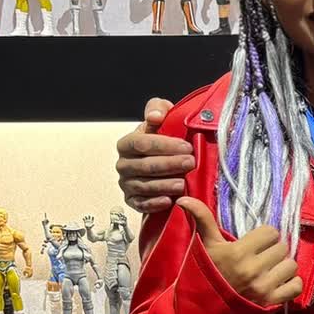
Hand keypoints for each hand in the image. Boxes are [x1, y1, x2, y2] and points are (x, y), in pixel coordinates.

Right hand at [116, 97, 190, 213]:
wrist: (163, 164)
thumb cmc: (163, 139)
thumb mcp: (162, 118)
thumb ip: (158, 109)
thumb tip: (155, 116)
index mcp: (127, 144)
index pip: (141, 143)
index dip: (164, 145)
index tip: (186, 146)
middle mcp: (123, 164)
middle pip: (145, 166)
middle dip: (170, 164)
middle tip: (190, 163)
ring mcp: (127, 184)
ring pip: (144, 186)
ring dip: (164, 185)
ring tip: (183, 183)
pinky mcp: (132, 201)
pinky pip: (141, 204)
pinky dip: (154, 204)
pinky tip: (168, 201)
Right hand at [178, 198, 301, 307]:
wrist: (202, 310)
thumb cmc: (206, 274)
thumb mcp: (206, 246)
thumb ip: (202, 220)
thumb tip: (184, 198)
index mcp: (237, 252)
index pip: (271, 232)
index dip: (264, 236)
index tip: (255, 244)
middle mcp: (252, 270)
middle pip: (282, 248)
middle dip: (272, 251)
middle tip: (261, 258)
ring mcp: (263, 288)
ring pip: (291, 266)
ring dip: (283, 267)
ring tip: (269, 271)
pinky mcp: (271, 303)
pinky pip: (296, 287)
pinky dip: (291, 284)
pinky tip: (278, 283)